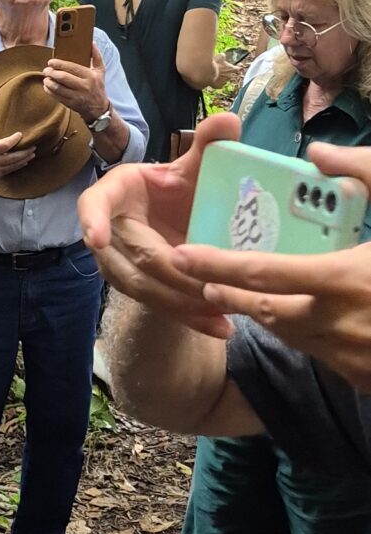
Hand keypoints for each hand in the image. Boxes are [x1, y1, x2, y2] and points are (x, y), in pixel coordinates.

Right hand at [0, 118, 34, 180]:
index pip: (5, 145)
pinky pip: (9, 171)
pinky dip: (17, 166)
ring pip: (14, 166)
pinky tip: (22, 162)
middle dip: (25, 153)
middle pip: (14, 158)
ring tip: (32, 155)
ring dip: (24, 160)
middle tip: (34, 147)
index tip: (20, 134)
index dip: (14, 140)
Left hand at [42, 53, 105, 122]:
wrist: (98, 108)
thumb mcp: (100, 71)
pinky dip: (49, 91)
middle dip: (52, 73)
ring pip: (58, 88)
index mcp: (90, 76)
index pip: (72, 68)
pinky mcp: (70, 104)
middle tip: (46, 70)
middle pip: (63, 78)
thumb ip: (96, 56)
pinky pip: (56, 96)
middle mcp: (84, 86)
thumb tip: (91, 43)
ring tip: (46, 78)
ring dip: (49, 82)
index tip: (51, 62)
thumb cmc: (98, 86)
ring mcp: (77, 96)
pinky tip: (47, 86)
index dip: (59, 64)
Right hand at [78, 112, 239, 335]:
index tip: (95, 238)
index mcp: (113, 194)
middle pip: (134, 257)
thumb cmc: (178, 188)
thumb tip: (228, 121)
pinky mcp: (137, 288)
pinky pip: (158, 306)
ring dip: (182, 302)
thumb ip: (209, 144)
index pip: (92, 206)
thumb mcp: (193, 166)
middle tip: (214, 283)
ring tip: (223, 309)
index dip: (92, 221)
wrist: (175, 215)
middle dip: (174, 274)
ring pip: (143, 289)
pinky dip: (188, 318)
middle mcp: (108, 233)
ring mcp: (117, 264)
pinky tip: (219, 328)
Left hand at [175, 141, 370, 387]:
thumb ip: (365, 172)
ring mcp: (356, 359)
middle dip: (230, 296)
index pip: (262, 276)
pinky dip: (307, 334)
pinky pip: (324, 354)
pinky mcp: (367, 378)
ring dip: (266, 316)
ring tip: (243, 295)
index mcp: (346, 281)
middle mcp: (342, 327)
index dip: (215, 267)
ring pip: (292, 337)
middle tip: (200, 279)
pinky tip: (307, 315)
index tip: (182, 257)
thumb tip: (317, 155)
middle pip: (266, 313)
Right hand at [213, 56, 241, 88]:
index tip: (239, 66)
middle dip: (226, 72)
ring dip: (221, 76)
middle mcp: (230, 76)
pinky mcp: (220, 86)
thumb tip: (223, 55)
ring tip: (215, 73)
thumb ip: (223, 56)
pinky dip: (217, 81)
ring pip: (224, 79)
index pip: (238, 68)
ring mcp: (225, 82)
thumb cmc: (215, 64)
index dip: (238, 67)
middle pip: (230, 74)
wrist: (208, 73)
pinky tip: (213, 78)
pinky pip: (219, 84)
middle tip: (220, 69)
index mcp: (231, 69)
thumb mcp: (219, 57)